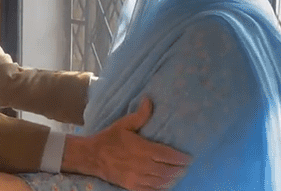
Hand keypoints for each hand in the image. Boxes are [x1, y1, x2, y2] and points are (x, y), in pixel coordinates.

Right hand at [63, 97, 189, 190]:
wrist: (91, 156)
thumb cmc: (109, 138)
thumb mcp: (124, 124)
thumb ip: (140, 115)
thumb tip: (149, 99)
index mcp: (142, 149)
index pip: (168, 156)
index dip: (181, 158)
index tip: (189, 158)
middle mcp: (142, 165)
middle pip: (168, 171)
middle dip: (180, 170)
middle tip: (186, 166)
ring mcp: (137, 178)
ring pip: (162, 182)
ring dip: (173, 179)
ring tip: (179, 174)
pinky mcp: (132, 186)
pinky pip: (152, 190)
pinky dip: (162, 188)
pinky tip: (166, 184)